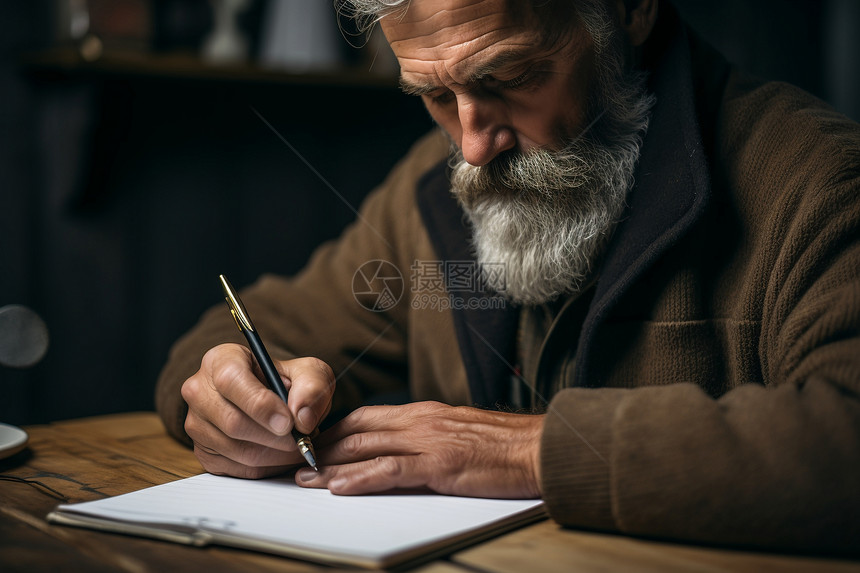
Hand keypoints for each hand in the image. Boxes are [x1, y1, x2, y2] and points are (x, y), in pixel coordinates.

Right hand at [181, 343, 334, 477]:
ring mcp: (196, 424)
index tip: (288, 422)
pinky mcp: (203, 452)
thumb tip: (302, 418)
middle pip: (233, 422)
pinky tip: (282, 455)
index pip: (231, 381)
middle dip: (274, 437)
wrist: (273, 399)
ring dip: (274, 455)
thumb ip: (312, 387)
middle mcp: (199, 391)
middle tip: (300, 440)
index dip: (261, 405)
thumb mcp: (308, 372)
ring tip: (296, 446)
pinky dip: (266, 467)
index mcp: (220, 360)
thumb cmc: (287, 381)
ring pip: (235, 450)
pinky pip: (236, 468)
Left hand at [296, 401, 542, 497]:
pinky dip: (361, 478)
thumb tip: (406, 451)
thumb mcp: (461, 433)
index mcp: (425, 413)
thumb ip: (431, 437)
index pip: (368, 417)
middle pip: (359, 431)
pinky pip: (391, 470)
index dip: (336, 430)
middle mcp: (421, 421)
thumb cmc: (505, 446)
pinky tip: (340, 487)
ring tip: (305, 480)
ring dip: (330, 465)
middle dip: (323, 448)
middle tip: (296, 462)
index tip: (313, 445)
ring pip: (367, 449)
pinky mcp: (440, 465)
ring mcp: (429, 442)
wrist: (539, 448)